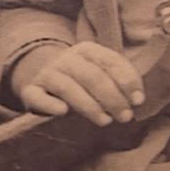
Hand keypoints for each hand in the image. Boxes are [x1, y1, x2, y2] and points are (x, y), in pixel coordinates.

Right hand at [13, 41, 145, 125]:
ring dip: (89, 105)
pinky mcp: (31, 90)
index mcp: (87, 50)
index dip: (127, 81)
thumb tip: (137, 100)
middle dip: (112, 98)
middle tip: (125, 117)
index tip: (138, 101)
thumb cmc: (82, 81)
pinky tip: (62, 112)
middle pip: (92, 76)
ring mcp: (47, 73)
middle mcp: (66, 58)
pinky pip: (38, 96)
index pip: (110, 62)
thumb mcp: (102, 74)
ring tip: (105, 121)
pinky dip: (49, 103)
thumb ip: (121, 82)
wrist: (43, 78)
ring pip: (68, 87)